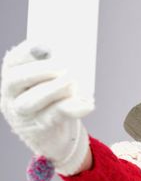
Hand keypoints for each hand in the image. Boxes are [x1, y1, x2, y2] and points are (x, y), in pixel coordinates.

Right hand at [0, 40, 93, 174]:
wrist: (56, 135)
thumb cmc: (54, 99)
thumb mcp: (51, 81)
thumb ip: (58, 67)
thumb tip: (74, 53)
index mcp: (13, 77)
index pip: (12, 61)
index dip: (26, 51)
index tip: (46, 45)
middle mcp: (11, 95)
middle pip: (16, 79)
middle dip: (41, 70)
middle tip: (64, 66)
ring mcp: (23, 113)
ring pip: (31, 100)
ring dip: (55, 89)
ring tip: (74, 82)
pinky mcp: (41, 128)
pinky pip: (55, 115)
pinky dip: (74, 108)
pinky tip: (88, 104)